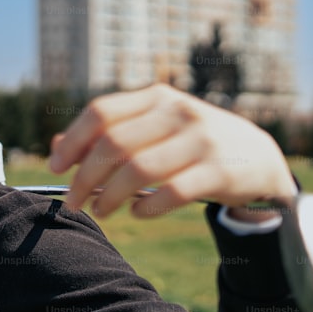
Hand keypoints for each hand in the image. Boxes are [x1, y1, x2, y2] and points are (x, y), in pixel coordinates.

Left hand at [47, 83, 295, 218]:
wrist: (258, 159)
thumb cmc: (192, 146)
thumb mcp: (156, 130)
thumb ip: (110, 135)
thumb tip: (54, 146)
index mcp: (157, 98)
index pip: (102, 112)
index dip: (73, 140)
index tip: (55, 167)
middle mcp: (179, 113)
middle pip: (114, 144)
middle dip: (85, 177)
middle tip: (73, 201)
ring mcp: (201, 140)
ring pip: (138, 170)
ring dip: (110, 196)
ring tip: (101, 211)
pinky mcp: (220, 171)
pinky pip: (171, 192)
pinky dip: (147, 207)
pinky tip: (138, 213)